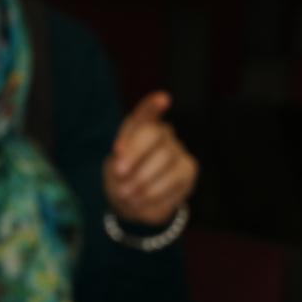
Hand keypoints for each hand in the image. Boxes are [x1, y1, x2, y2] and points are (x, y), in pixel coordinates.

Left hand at [104, 91, 197, 225]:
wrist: (132, 200)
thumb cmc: (121, 176)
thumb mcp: (112, 166)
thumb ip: (121, 160)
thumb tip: (126, 157)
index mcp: (140, 127)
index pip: (147, 112)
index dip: (153, 106)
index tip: (163, 99)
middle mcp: (163, 134)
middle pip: (155, 135)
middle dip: (135, 155)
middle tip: (119, 174)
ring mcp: (179, 151)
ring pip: (167, 160)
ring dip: (144, 181)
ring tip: (127, 195)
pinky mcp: (189, 170)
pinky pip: (175, 181)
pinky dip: (155, 195)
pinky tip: (142, 201)